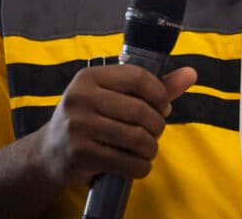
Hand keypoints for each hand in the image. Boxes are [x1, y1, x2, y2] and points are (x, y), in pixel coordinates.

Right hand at [32, 64, 196, 186]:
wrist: (49, 153)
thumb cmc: (88, 119)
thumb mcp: (112, 96)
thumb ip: (152, 87)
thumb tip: (191, 74)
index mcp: (89, 76)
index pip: (137, 77)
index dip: (159, 94)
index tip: (163, 107)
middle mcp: (81, 97)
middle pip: (140, 110)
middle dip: (157, 126)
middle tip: (154, 132)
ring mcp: (78, 126)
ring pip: (137, 138)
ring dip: (150, 149)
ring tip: (147, 149)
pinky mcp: (81, 154)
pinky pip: (127, 162)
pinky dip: (141, 167)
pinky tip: (137, 165)